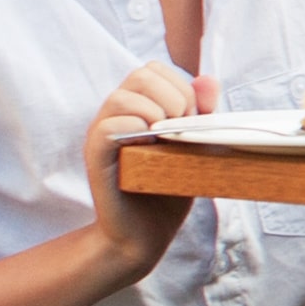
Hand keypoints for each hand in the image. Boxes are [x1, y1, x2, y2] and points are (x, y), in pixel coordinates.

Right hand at [82, 64, 212, 273]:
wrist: (147, 235)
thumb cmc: (169, 190)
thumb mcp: (194, 146)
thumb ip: (201, 112)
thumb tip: (208, 78)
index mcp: (138, 108)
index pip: (154, 70)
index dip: (180, 85)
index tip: (193, 117)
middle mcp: (116, 116)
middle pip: (140, 75)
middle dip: (173, 95)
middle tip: (182, 128)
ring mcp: (102, 135)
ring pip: (120, 97)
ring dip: (155, 112)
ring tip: (166, 138)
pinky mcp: (96, 157)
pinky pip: (106, 128)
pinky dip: (133, 129)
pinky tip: (150, 145)